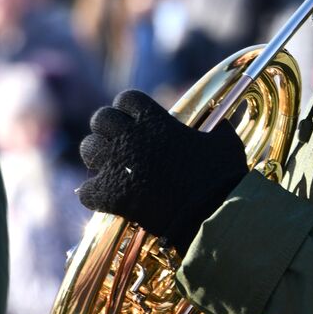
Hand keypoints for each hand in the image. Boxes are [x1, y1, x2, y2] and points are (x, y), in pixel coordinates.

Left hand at [77, 90, 247, 254]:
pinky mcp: (109, 195)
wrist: (209, 216)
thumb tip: (220, 123)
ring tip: (112, 170)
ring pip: (88, 149)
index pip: (127, 98)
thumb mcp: (225, 142)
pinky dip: (96, 196)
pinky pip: (87, 190)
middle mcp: (130, 137)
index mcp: (155, 121)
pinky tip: (110, 200)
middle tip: (119, 145)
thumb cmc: (220, 179)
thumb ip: (217, 127)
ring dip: (98, 158)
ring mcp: (116, 165)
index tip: (135, 121)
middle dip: (108, 129)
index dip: (130, 109)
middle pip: (100, 118)